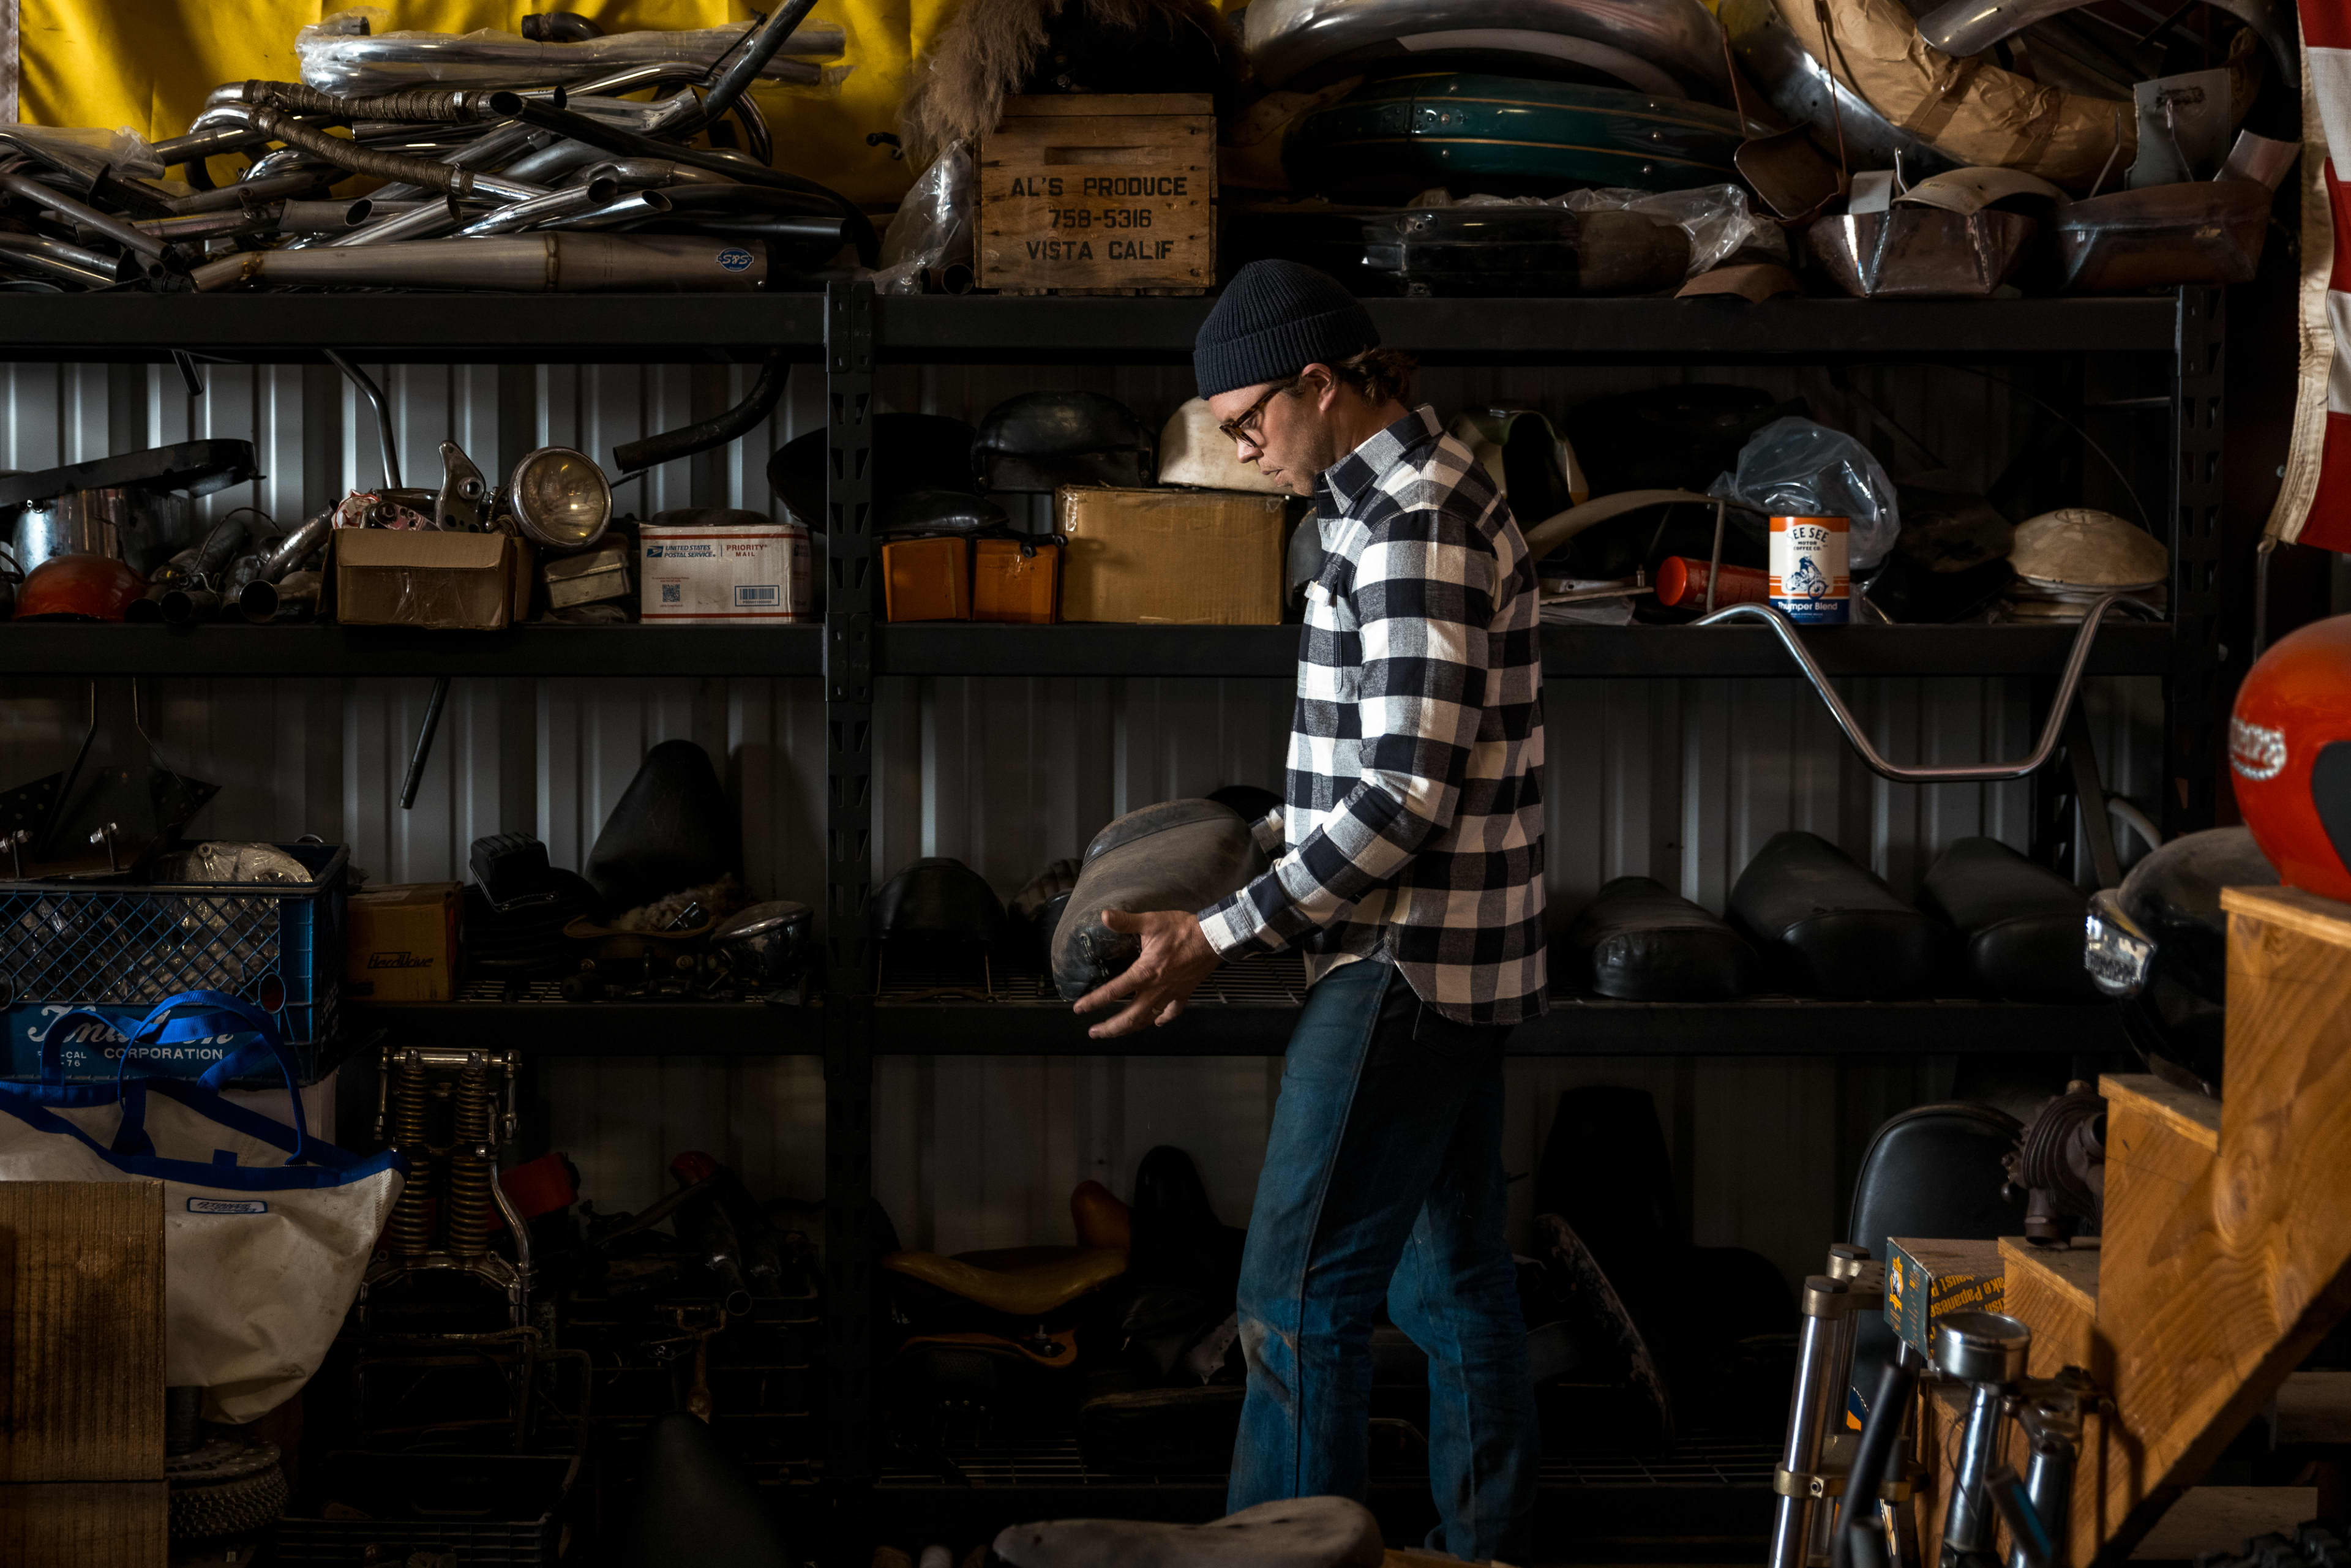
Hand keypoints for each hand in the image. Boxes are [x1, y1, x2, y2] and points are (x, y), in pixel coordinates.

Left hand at [1071, 909, 1219, 1038]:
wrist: (1214, 938)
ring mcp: (1171, 994)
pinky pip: (1171, 1012)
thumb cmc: (1183, 929)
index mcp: (1145, 972)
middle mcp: (1156, 989)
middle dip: (1110, 1028)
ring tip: (1117, 1032)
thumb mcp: (1151, 922)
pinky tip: (1155, 1022)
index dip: (1094, 1002)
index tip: (1079, 1010)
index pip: (1114, 992)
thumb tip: (1103, 915)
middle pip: (1129, 1017)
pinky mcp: (1184, 993)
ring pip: (1147, 1018)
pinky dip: (1162, 1019)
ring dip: (1130, 1028)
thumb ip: (1126, 921)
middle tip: (1094, 1033)